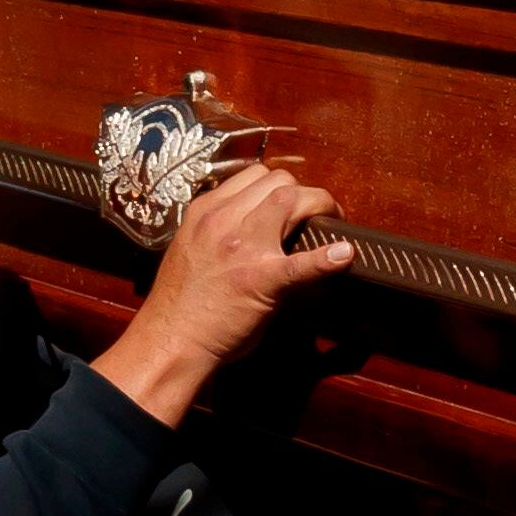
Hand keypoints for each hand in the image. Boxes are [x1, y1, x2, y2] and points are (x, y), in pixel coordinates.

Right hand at [94, 161, 351, 430]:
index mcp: (206, 211)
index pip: (253, 176)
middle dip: (303, 192)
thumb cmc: (180, 303)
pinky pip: (301, 263)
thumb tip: (253, 228)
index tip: (292, 202)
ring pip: (291, 197)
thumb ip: (219, 231)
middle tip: (319, 211)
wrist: (171, 340)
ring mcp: (243, 246)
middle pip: (277, 180)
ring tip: (332, 220)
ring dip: (318, 205)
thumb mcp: (193, 248)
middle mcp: (224, 220)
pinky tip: (345, 255)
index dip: (280, 186)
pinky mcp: (261, 279)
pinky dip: (326, 259)